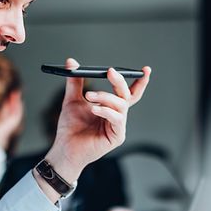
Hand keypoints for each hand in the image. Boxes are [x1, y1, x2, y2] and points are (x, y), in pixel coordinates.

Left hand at [45, 58, 150, 181]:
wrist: (65, 148)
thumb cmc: (71, 127)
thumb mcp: (72, 99)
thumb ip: (75, 82)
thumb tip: (72, 63)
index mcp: (111, 107)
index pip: (129, 92)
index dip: (139, 81)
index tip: (145, 69)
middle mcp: (117, 116)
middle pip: (127, 95)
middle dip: (120, 81)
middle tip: (110, 72)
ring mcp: (118, 126)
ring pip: (121, 105)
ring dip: (105, 97)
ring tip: (89, 96)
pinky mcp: (117, 137)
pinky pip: (117, 119)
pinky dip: (106, 111)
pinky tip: (94, 110)